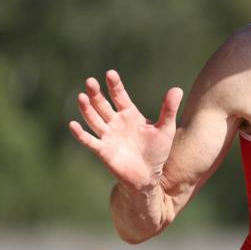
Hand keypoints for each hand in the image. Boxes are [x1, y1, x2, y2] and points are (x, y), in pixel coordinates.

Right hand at [69, 70, 182, 191]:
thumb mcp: (165, 129)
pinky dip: (80, 134)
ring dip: (87, 109)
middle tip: (90, 81)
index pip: (119, 96)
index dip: (114, 85)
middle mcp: (116, 122)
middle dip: (96, 94)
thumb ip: (169, 109)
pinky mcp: (103, 150)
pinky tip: (73, 125)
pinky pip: (89, 141)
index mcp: (129, 114)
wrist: (149, 175)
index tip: (110, 73)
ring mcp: (108, 136)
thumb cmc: (156, 151)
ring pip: (94, 119)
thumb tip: (177, 89)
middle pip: (102, 104)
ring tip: (81, 96)